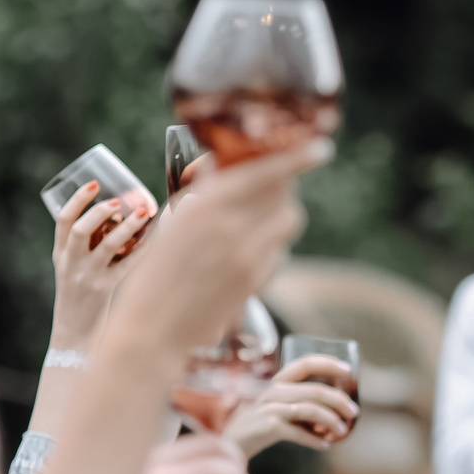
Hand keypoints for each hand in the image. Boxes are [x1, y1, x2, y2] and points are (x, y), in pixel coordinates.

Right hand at [51, 181, 155, 351]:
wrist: (73, 334)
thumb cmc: (79, 294)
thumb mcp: (72, 267)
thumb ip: (88, 244)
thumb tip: (118, 215)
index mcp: (61, 253)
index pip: (63, 221)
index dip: (78, 199)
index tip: (94, 183)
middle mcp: (71, 263)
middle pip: (80, 231)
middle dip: (100, 212)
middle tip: (119, 201)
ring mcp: (88, 278)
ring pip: (107, 247)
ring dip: (127, 228)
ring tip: (143, 213)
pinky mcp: (105, 290)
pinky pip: (126, 267)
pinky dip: (141, 251)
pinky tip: (154, 239)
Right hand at [108, 148, 314, 360]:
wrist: (153, 325)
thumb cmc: (155, 268)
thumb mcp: (172, 219)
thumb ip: (205, 191)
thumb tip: (227, 165)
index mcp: (205, 204)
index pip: (264, 172)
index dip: (297, 157)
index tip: (320, 149)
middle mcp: (231, 228)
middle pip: (283, 194)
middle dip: (282, 184)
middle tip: (271, 183)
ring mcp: (247, 257)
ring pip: (287, 221)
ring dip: (279, 212)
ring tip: (256, 216)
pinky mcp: (254, 281)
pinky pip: (279, 251)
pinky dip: (270, 243)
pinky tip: (247, 249)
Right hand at [226, 355, 358, 457]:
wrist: (230, 444)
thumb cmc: (259, 425)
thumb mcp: (277, 409)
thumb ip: (301, 407)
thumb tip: (335, 416)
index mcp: (277, 382)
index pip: (304, 364)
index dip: (327, 363)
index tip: (348, 370)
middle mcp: (273, 391)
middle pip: (316, 390)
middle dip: (340, 401)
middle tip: (354, 412)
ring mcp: (270, 407)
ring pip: (312, 410)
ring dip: (331, 422)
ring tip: (342, 432)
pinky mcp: (269, 426)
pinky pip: (300, 432)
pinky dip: (315, 440)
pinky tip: (324, 446)